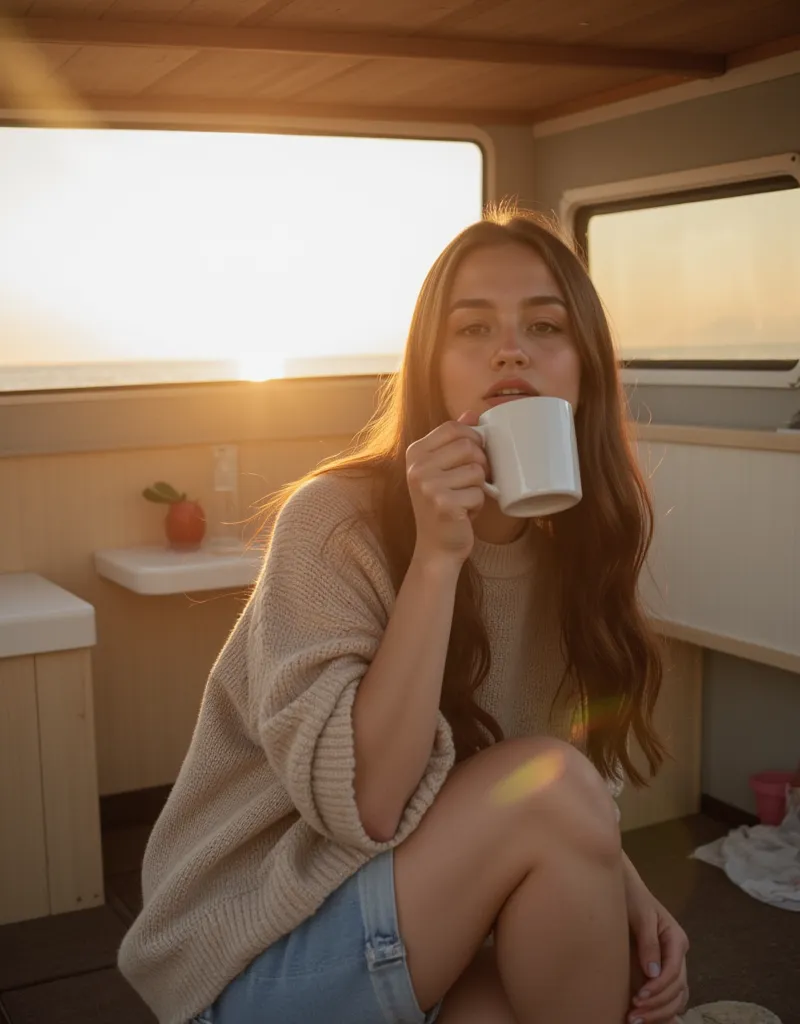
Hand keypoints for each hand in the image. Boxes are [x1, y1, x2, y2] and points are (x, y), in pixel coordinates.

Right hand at [406, 413, 487, 563]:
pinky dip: (478, 506)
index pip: (453, 428)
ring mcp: (428, 486)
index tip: (474, 455)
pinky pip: (479, 494)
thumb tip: (472, 413)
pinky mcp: (443, 504)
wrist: (436, 547)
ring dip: (479, 488)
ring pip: (477, 471)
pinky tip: (465, 513)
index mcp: (416, 453)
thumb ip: (454, 441)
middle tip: (472, 483)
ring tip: (465, 499)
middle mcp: (417, 467)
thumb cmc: (444, 505)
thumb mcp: (443, 469)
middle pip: (469, 447)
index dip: (473, 437)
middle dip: (480, 465)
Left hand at [625, 877, 689, 1023]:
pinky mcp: (661, 968)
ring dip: (659, 1012)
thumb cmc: (632, 897)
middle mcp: (677, 953)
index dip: (658, 988)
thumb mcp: (641, 915)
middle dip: (657, 1006)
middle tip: (633, 1016)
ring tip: (635, 1019)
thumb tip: (653, 973)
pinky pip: (670, 995)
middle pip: (677, 989)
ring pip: (676, 996)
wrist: (624, 887)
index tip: (638, 998)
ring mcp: (671, 962)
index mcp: (676, 939)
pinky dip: (661, 1009)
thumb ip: (648, 942)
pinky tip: (646, 1016)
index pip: (674, 972)